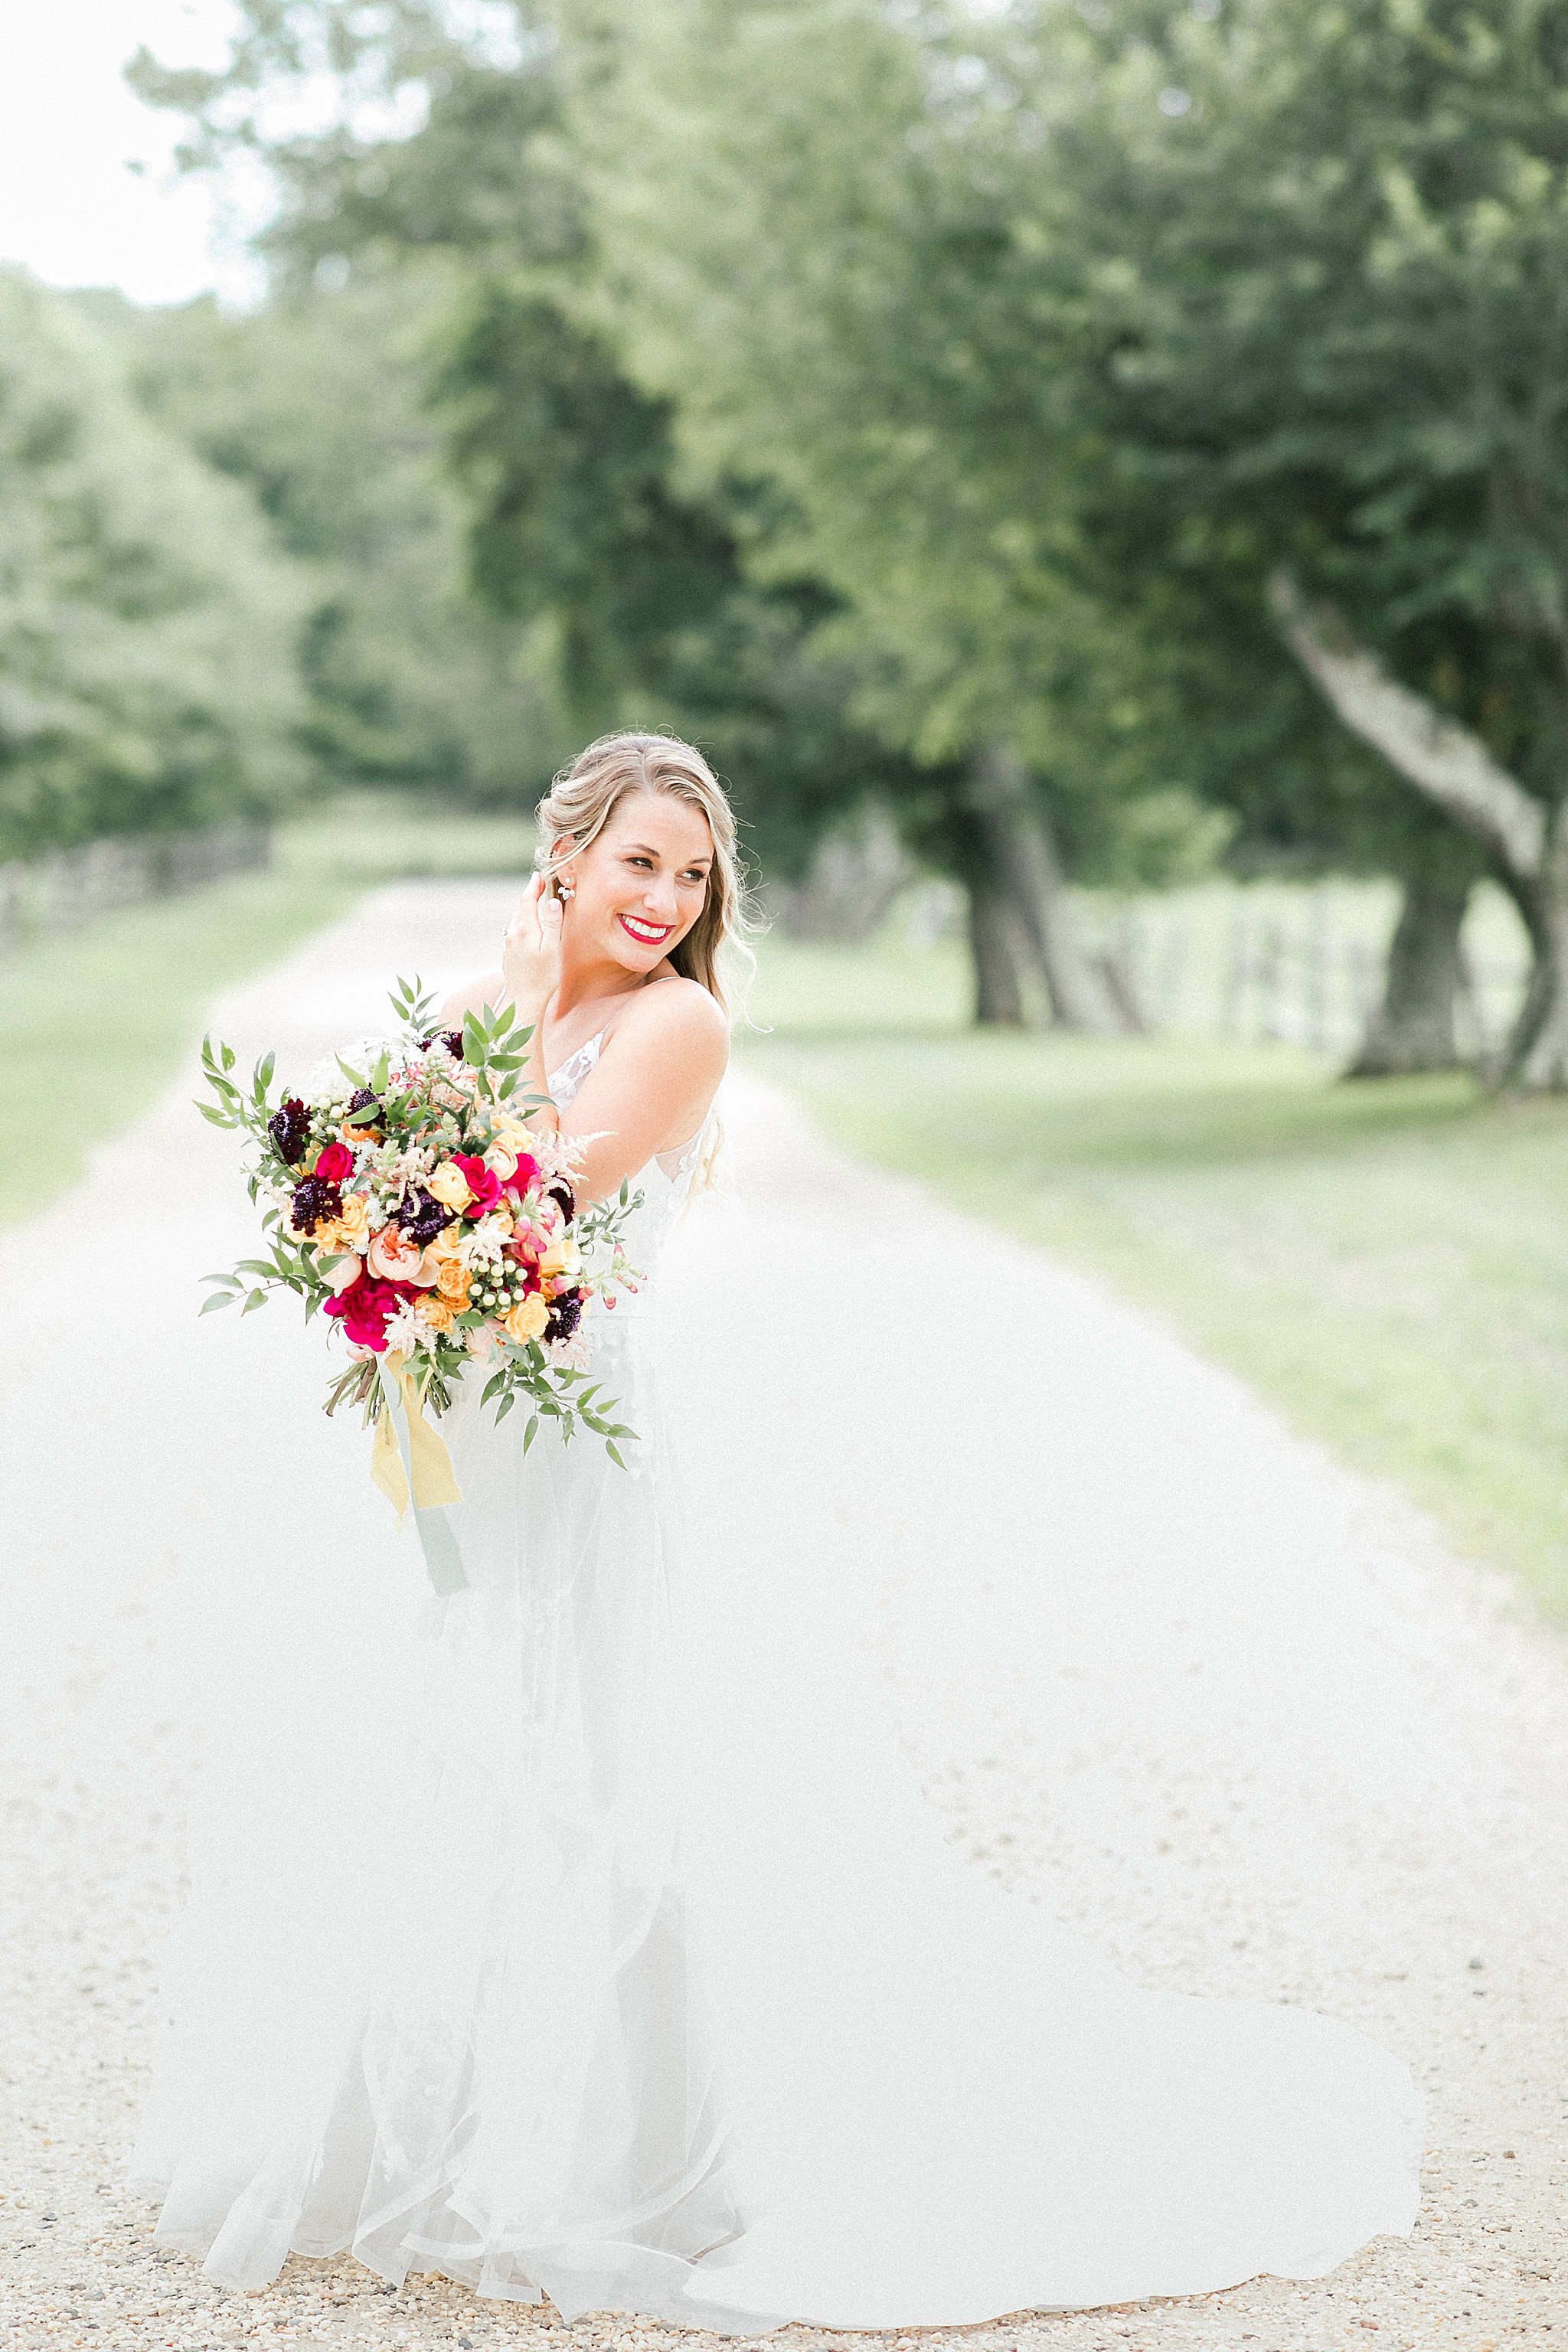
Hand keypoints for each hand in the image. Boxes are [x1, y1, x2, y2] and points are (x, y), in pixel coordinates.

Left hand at [500, 874, 563, 1015]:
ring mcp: (508, 945)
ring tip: (535, 903)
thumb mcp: (553, 948)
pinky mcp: (508, 955)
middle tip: (539, 885)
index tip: (538, 876)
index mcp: (525, 929)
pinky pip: (515, 933)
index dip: (533, 886)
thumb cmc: (543, 978)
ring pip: (517, 920)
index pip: (528, 900)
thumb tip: (552, 902)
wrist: (524, 1001)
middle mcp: (513, 934)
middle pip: (521, 908)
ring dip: (526, 909)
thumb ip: (553, 923)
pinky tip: (528, 929)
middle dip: (530, 895)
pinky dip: (522, 924)